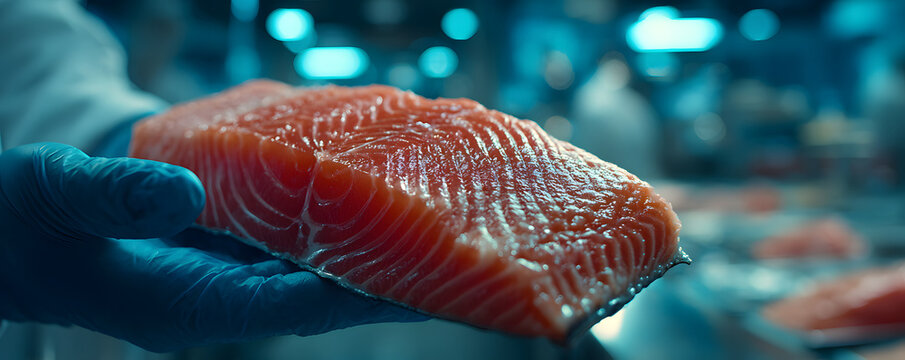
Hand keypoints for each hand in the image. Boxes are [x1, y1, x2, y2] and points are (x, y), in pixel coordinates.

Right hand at [0, 143, 425, 351]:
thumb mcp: (51, 197)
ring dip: (364, 243)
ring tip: (428, 218)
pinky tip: (362, 187)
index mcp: (181, 304)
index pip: (286, 306)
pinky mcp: (223, 245)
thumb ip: (113, 197)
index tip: (414, 284)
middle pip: (316, 290)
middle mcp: (216, 293)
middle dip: (380, 274)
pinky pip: (288, 234)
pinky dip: (326, 213)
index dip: (351, 293)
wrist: (11, 229)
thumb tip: (186, 193)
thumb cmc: (22, 221)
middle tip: (452, 255)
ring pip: (310, 262)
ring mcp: (223, 270)